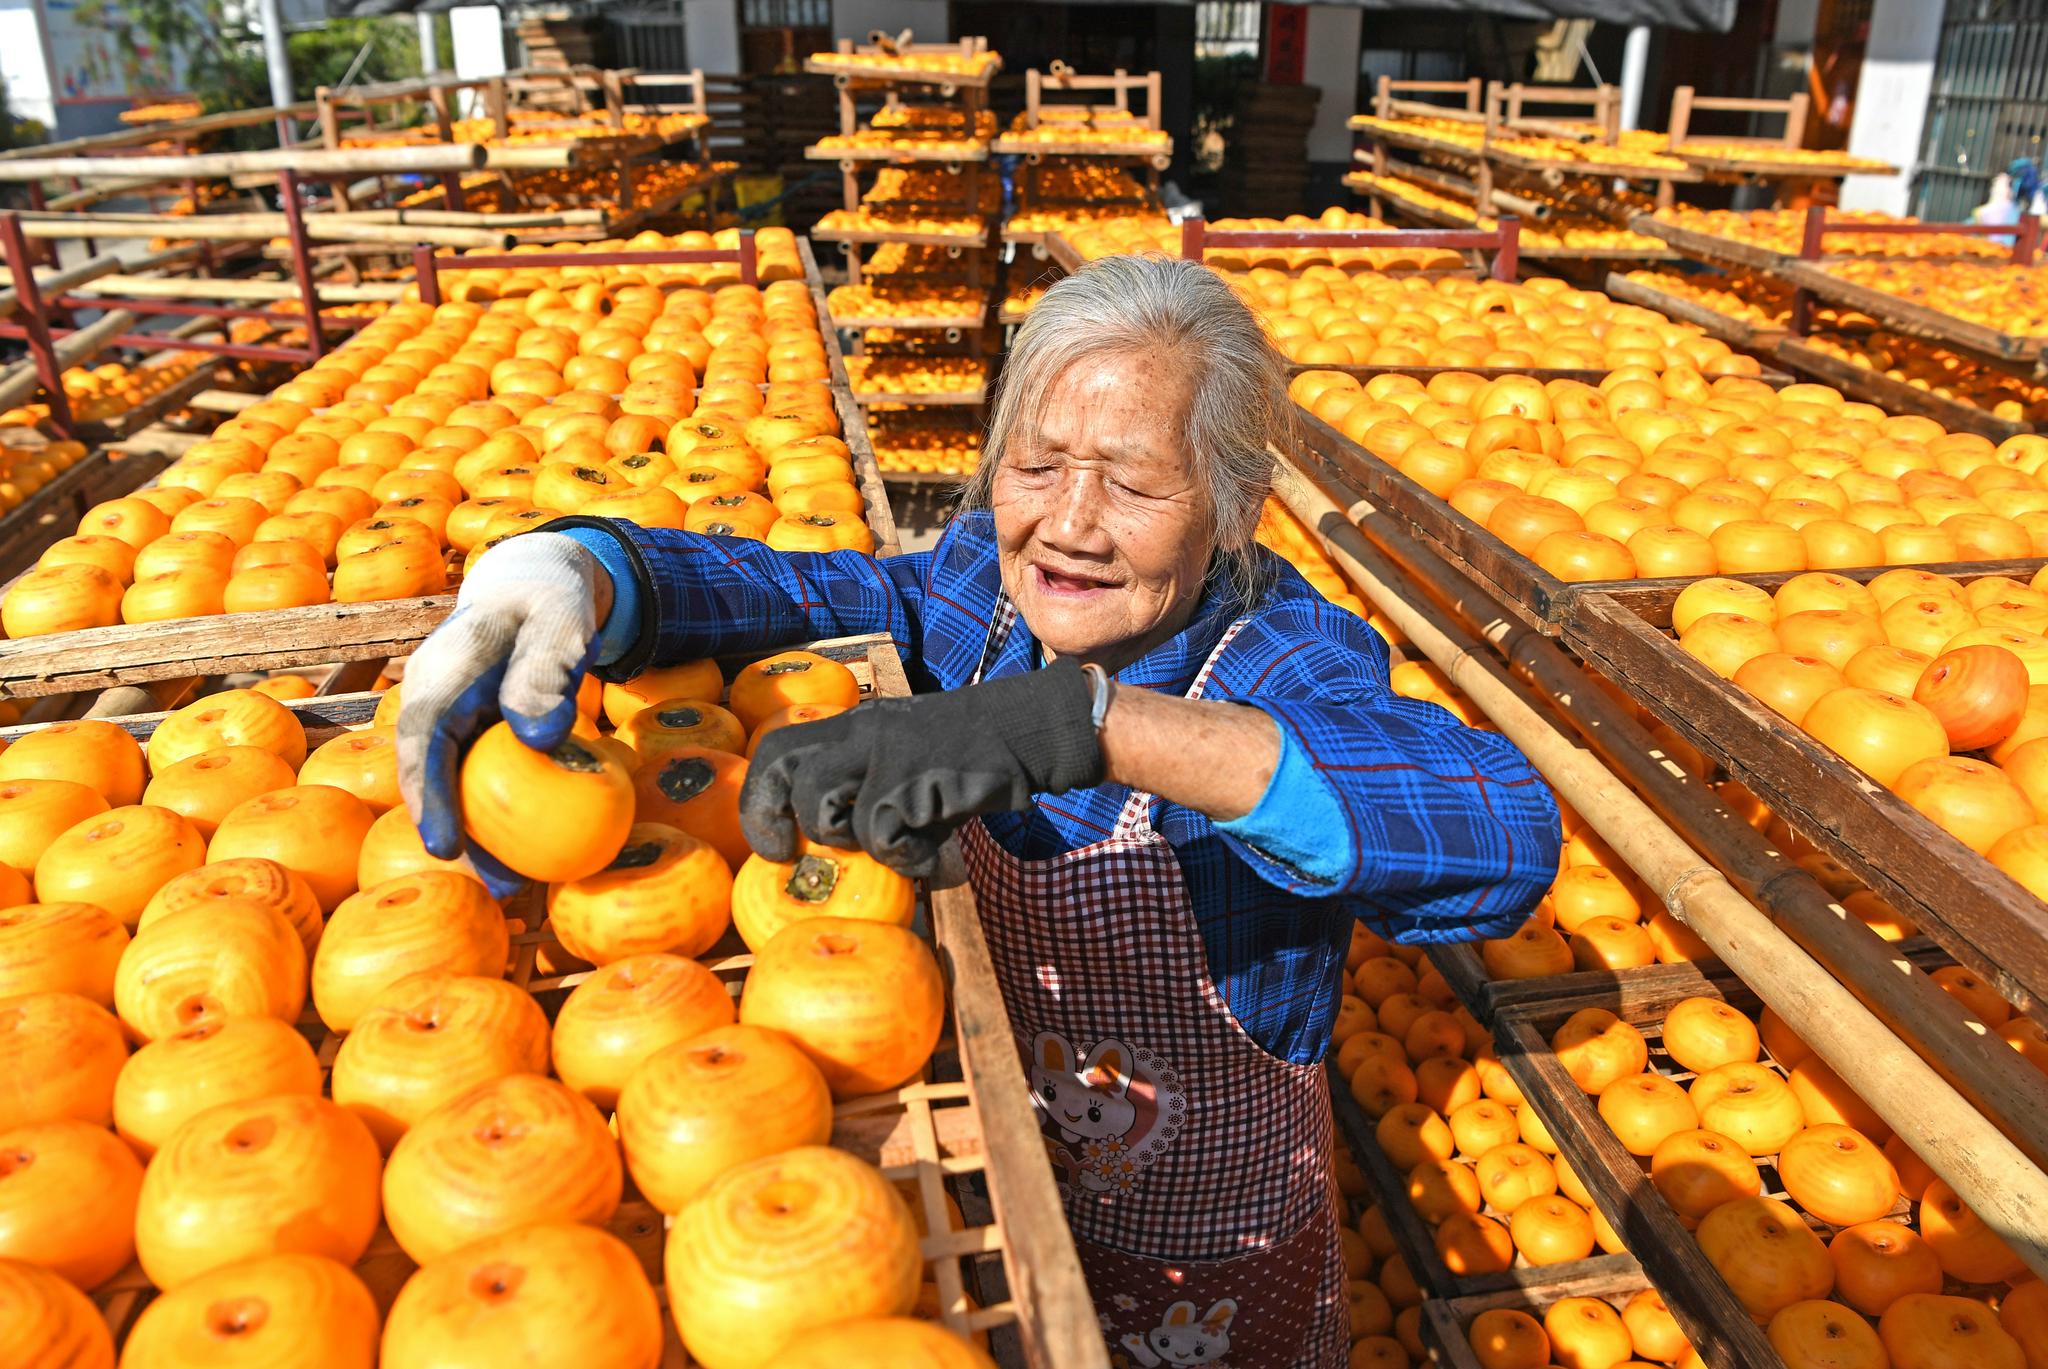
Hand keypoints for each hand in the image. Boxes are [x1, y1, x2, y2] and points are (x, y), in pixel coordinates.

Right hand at [396, 533, 606, 891]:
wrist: (534, 585)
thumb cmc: (549, 600)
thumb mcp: (559, 621)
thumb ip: (547, 669)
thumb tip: (540, 736)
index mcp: (444, 673)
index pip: (425, 741)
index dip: (429, 797)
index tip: (445, 847)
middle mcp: (434, 701)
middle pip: (431, 779)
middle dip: (451, 837)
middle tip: (496, 888)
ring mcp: (450, 720)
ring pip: (452, 787)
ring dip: (475, 837)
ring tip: (514, 889)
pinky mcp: (471, 735)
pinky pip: (478, 782)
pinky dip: (495, 817)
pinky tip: (528, 855)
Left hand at [739, 656, 1104, 876]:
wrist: (1027, 730)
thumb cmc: (966, 758)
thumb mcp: (906, 764)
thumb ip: (868, 795)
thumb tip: (839, 854)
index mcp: (853, 725)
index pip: (777, 747)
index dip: (758, 795)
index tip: (770, 840)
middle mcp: (863, 731)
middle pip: (785, 765)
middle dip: (770, 816)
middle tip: (784, 856)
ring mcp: (889, 752)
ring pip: (826, 803)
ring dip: (847, 840)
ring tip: (885, 848)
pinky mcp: (919, 777)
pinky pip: (882, 834)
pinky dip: (902, 858)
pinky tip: (926, 855)